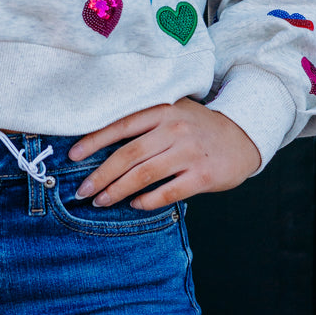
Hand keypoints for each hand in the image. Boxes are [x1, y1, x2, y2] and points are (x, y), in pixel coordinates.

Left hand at [67, 98, 262, 209]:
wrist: (242, 137)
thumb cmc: (197, 127)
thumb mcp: (173, 111)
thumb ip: (144, 122)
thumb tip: (100, 143)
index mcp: (163, 109)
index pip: (121, 124)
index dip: (94, 140)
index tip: (72, 155)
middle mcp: (175, 129)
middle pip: (129, 154)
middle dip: (101, 174)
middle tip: (82, 190)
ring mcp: (190, 152)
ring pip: (144, 175)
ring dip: (117, 191)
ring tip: (100, 201)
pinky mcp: (203, 176)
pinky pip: (168, 193)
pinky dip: (147, 201)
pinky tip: (134, 205)